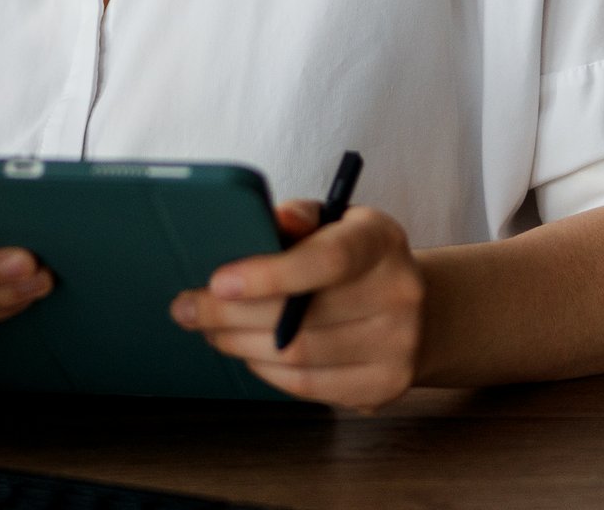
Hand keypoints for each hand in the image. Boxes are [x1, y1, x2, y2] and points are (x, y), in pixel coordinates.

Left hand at [170, 201, 423, 409]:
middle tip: (186, 308)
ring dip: (240, 344)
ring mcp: (398, 346)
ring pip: (298, 356)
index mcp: (381, 241)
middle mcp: (399, 294)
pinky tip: (246, 351)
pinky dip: (267, 369)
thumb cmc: (353, 256)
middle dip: (230, 315)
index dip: (269, 274)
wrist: (416, 307)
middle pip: (301, 318)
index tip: (217, 282)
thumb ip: (298, 218)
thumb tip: (266, 219)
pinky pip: (309, 386)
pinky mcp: (384, 386)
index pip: (327, 260)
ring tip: (210, 329)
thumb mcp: (333, 221)